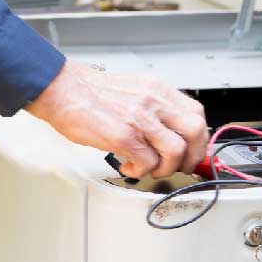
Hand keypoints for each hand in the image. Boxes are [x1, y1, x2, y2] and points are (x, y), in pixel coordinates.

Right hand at [25, 61, 208, 178]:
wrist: (62, 90)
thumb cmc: (90, 93)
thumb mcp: (133, 90)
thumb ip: (154, 107)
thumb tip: (168, 131)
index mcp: (157, 90)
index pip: (196, 114)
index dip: (198, 138)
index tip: (191, 151)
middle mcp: (153, 102)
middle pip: (194, 132)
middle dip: (191, 156)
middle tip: (178, 166)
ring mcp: (139, 119)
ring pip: (175, 151)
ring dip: (165, 168)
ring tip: (149, 168)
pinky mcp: (123, 136)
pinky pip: (147, 163)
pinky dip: (141, 171)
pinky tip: (129, 167)